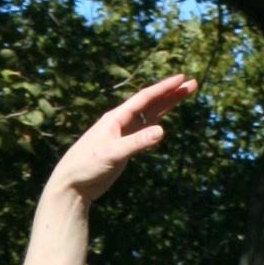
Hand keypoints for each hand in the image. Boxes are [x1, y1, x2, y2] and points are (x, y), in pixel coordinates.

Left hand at [47, 75, 195, 205]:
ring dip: (166, 107)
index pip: (144, 99)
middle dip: (171, 94)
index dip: (163, 89)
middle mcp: (120, 122)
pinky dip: (155, 124)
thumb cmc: (86, 167)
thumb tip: (162, 131)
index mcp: (116, 118)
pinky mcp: (122, 148)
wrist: (71, 185)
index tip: (181, 79)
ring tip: (184, 95)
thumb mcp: (112, 154)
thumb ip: (136, 142)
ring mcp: (122, 135)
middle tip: (192, 84)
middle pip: (150, 104)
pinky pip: (143, 132)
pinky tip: (164, 121)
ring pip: (148, 116)